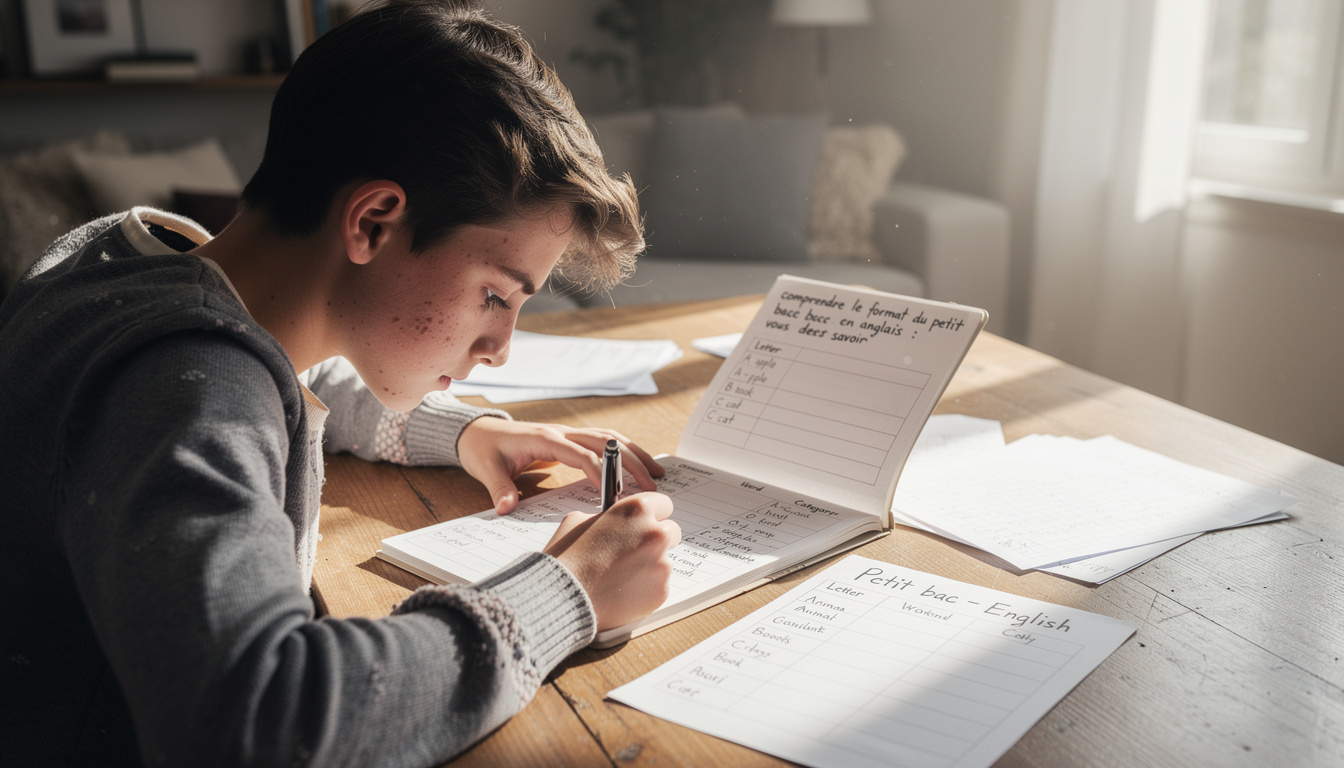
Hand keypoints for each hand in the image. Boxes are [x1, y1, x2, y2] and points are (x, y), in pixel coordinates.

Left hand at [456, 418, 664, 514]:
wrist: (478, 431)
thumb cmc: (484, 449)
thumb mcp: (487, 469)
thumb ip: (500, 488)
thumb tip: (507, 508)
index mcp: (544, 438)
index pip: (580, 453)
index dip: (600, 472)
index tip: (615, 494)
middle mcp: (561, 432)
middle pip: (605, 442)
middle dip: (631, 462)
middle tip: (652, 484)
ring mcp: (568, 433)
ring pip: (610, 438)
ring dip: (634, 454)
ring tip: (656, 472)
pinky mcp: (570, 439)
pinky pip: (604, 441)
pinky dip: (624, 451)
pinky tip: (639, 465)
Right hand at [543, 492, 679, 630]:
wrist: (561, 596)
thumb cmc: (567, 556)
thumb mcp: (578, 520)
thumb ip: (605, 516)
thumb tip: (614, 521)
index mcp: (637, 510)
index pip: (664, 504)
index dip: (653, 513)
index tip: (646, 522)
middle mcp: (655, 534)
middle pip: (671, 532)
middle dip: (655, 540)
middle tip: (634, 551)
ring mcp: (662, 564)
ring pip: (664, 561)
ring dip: (649, 566)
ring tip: (619, 576)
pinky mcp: (661, 591)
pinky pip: (659, 585)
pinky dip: (645, 588)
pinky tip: (621, 591)